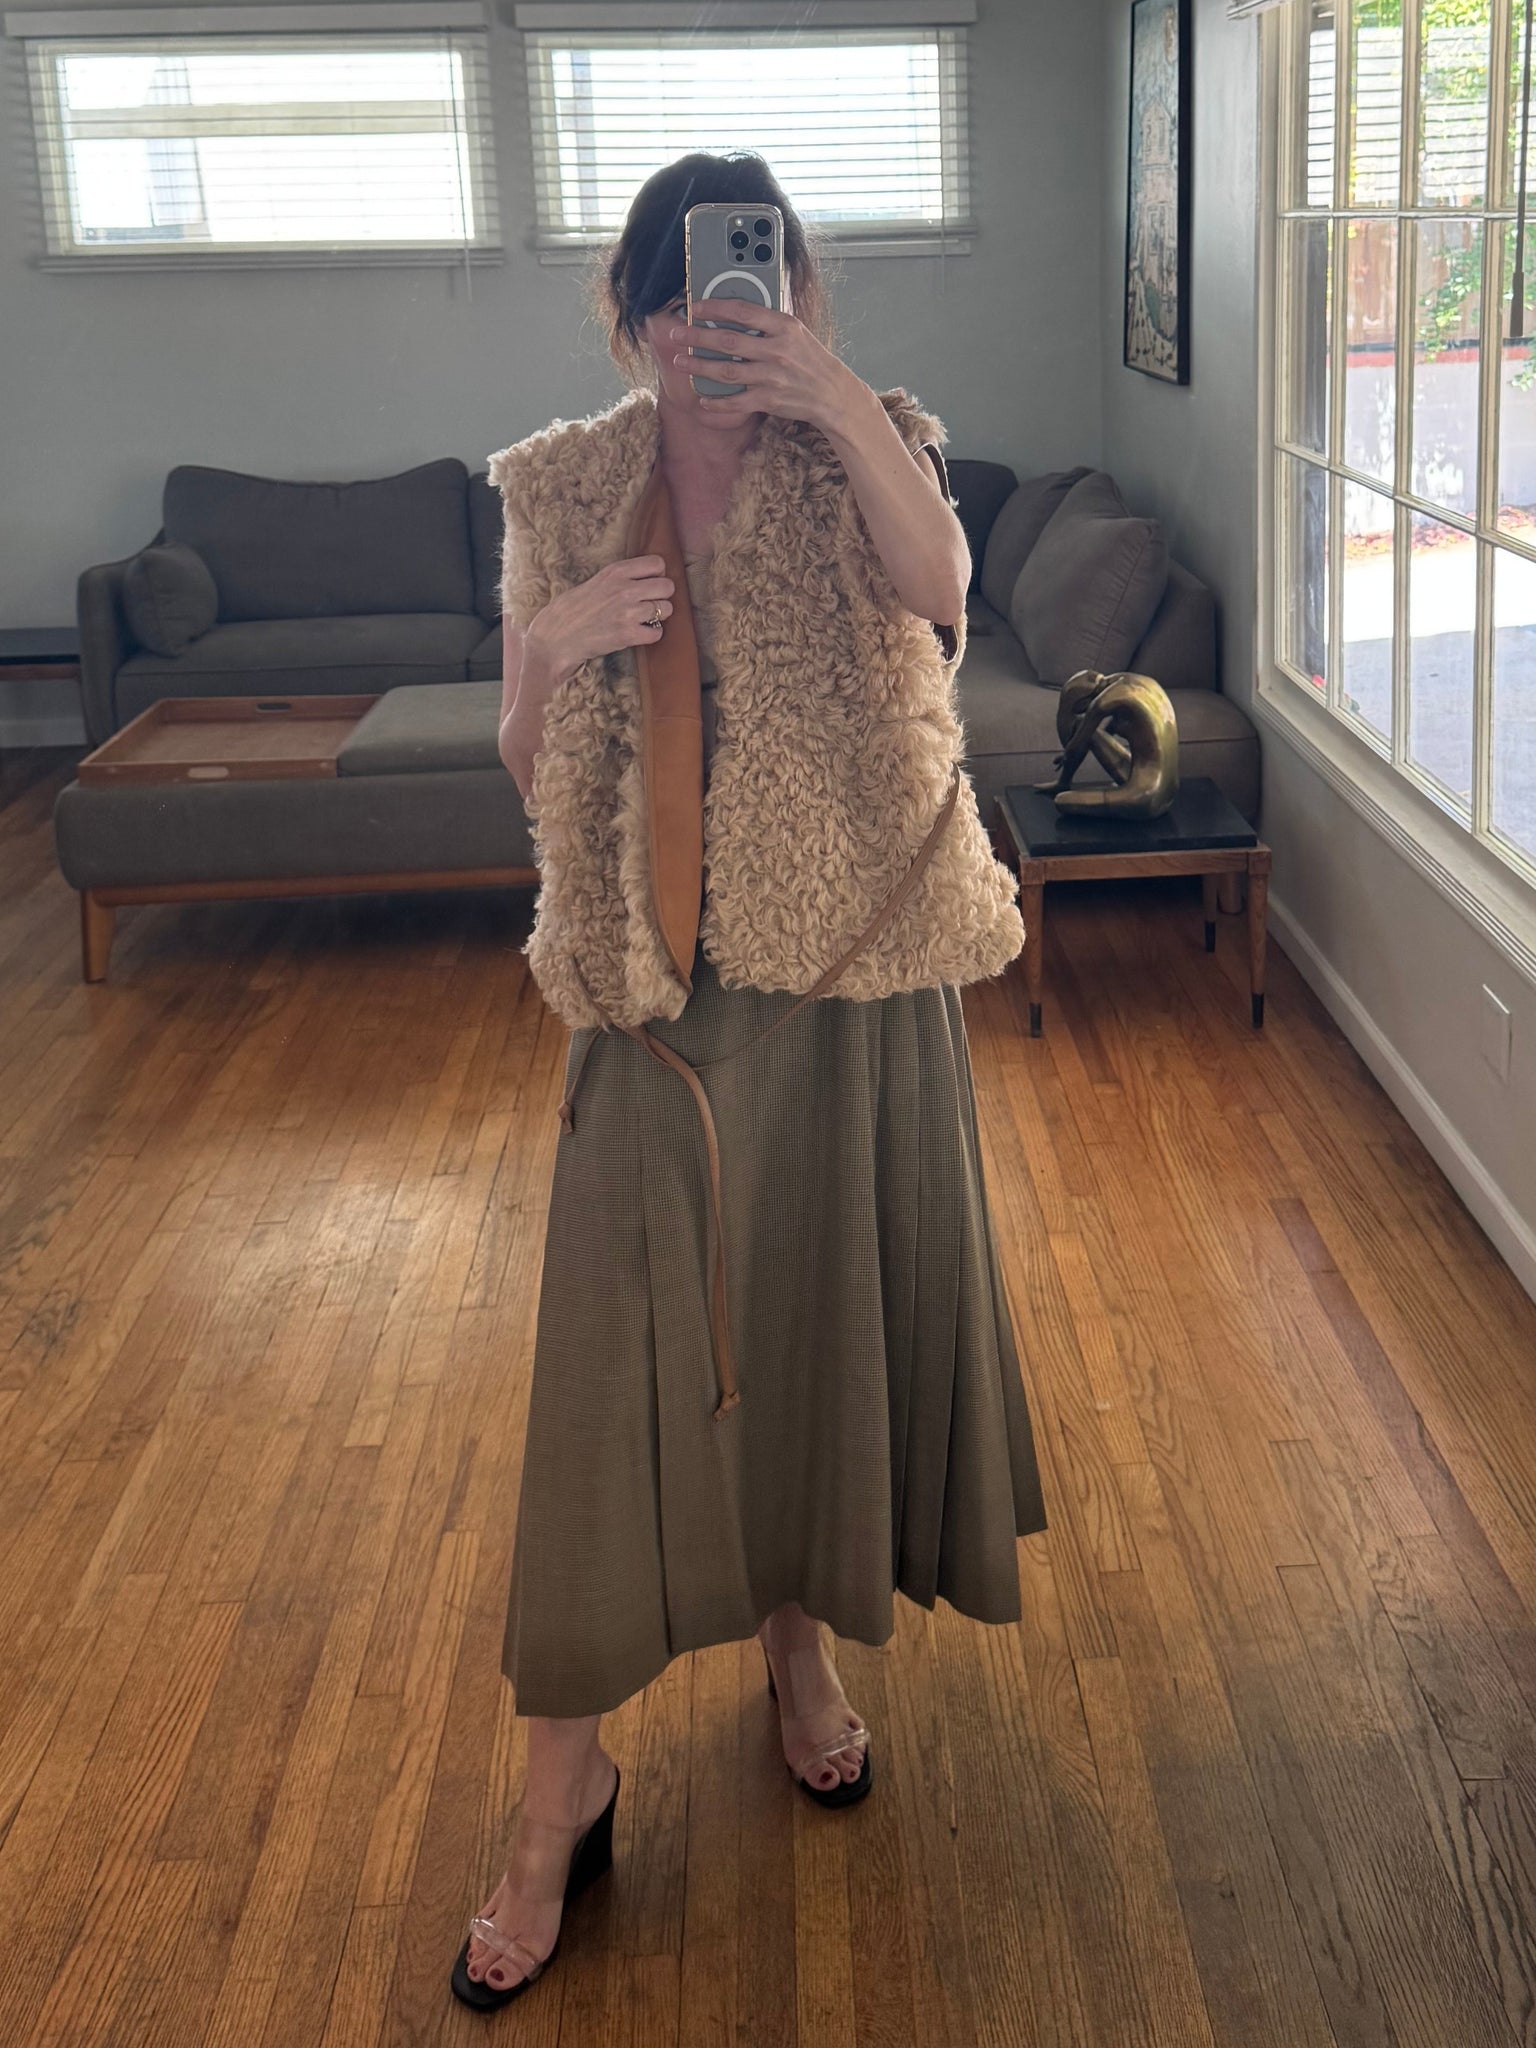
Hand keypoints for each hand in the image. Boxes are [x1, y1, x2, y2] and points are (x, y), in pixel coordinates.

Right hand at [534, 555, 673, 669]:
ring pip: (666, 609)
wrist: (556, 637)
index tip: (648, 584)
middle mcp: (624, 589)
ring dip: (658, 617)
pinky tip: (638, 634)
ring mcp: (628, 612)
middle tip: (649, 604)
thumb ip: (620, 578)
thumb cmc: (572, 610)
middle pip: (667, 586)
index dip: (657, 575)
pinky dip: (651, 635)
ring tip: (642, 620)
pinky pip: (658, 633)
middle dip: (662, 596)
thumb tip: (648, 578)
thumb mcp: (595, 582)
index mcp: (615, 571)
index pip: (657, 563)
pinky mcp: (628, 635)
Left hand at [668, 297, 866, 433]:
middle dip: (697, 336)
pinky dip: (717, 403)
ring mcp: (772, 377)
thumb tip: (734, 313)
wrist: (833, 393)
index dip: (715, 308)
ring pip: (727, 371)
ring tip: (680, 361)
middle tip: (677, 334)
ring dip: (700, 366)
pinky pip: (737, 402)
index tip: (694, 306)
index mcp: (783, 326)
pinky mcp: (770, 400)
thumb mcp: (795, 332)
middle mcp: (777, 350)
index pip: (743, 311)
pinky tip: (702, 400)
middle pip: (729, 342)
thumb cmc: (811, 359)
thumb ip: (768, 323)